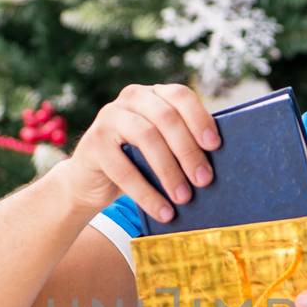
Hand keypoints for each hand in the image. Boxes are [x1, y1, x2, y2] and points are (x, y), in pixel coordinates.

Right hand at [60, 82, 221, 222]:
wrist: (92, 181)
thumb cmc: (137, 164)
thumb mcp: (161, 150)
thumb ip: (182, 146)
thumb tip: (215, 167)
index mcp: (154, 95)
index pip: (180, 96)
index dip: (199, 118)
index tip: (215, 145)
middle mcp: (131, 98)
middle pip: (166, 117)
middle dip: (188, 150)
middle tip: (204, 180)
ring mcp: (109, 116)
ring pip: (146, 137)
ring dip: (169, 171)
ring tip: (184, 198)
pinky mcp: (93, 142)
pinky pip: (124, 169)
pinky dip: (146, 194)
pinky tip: (162, 212)